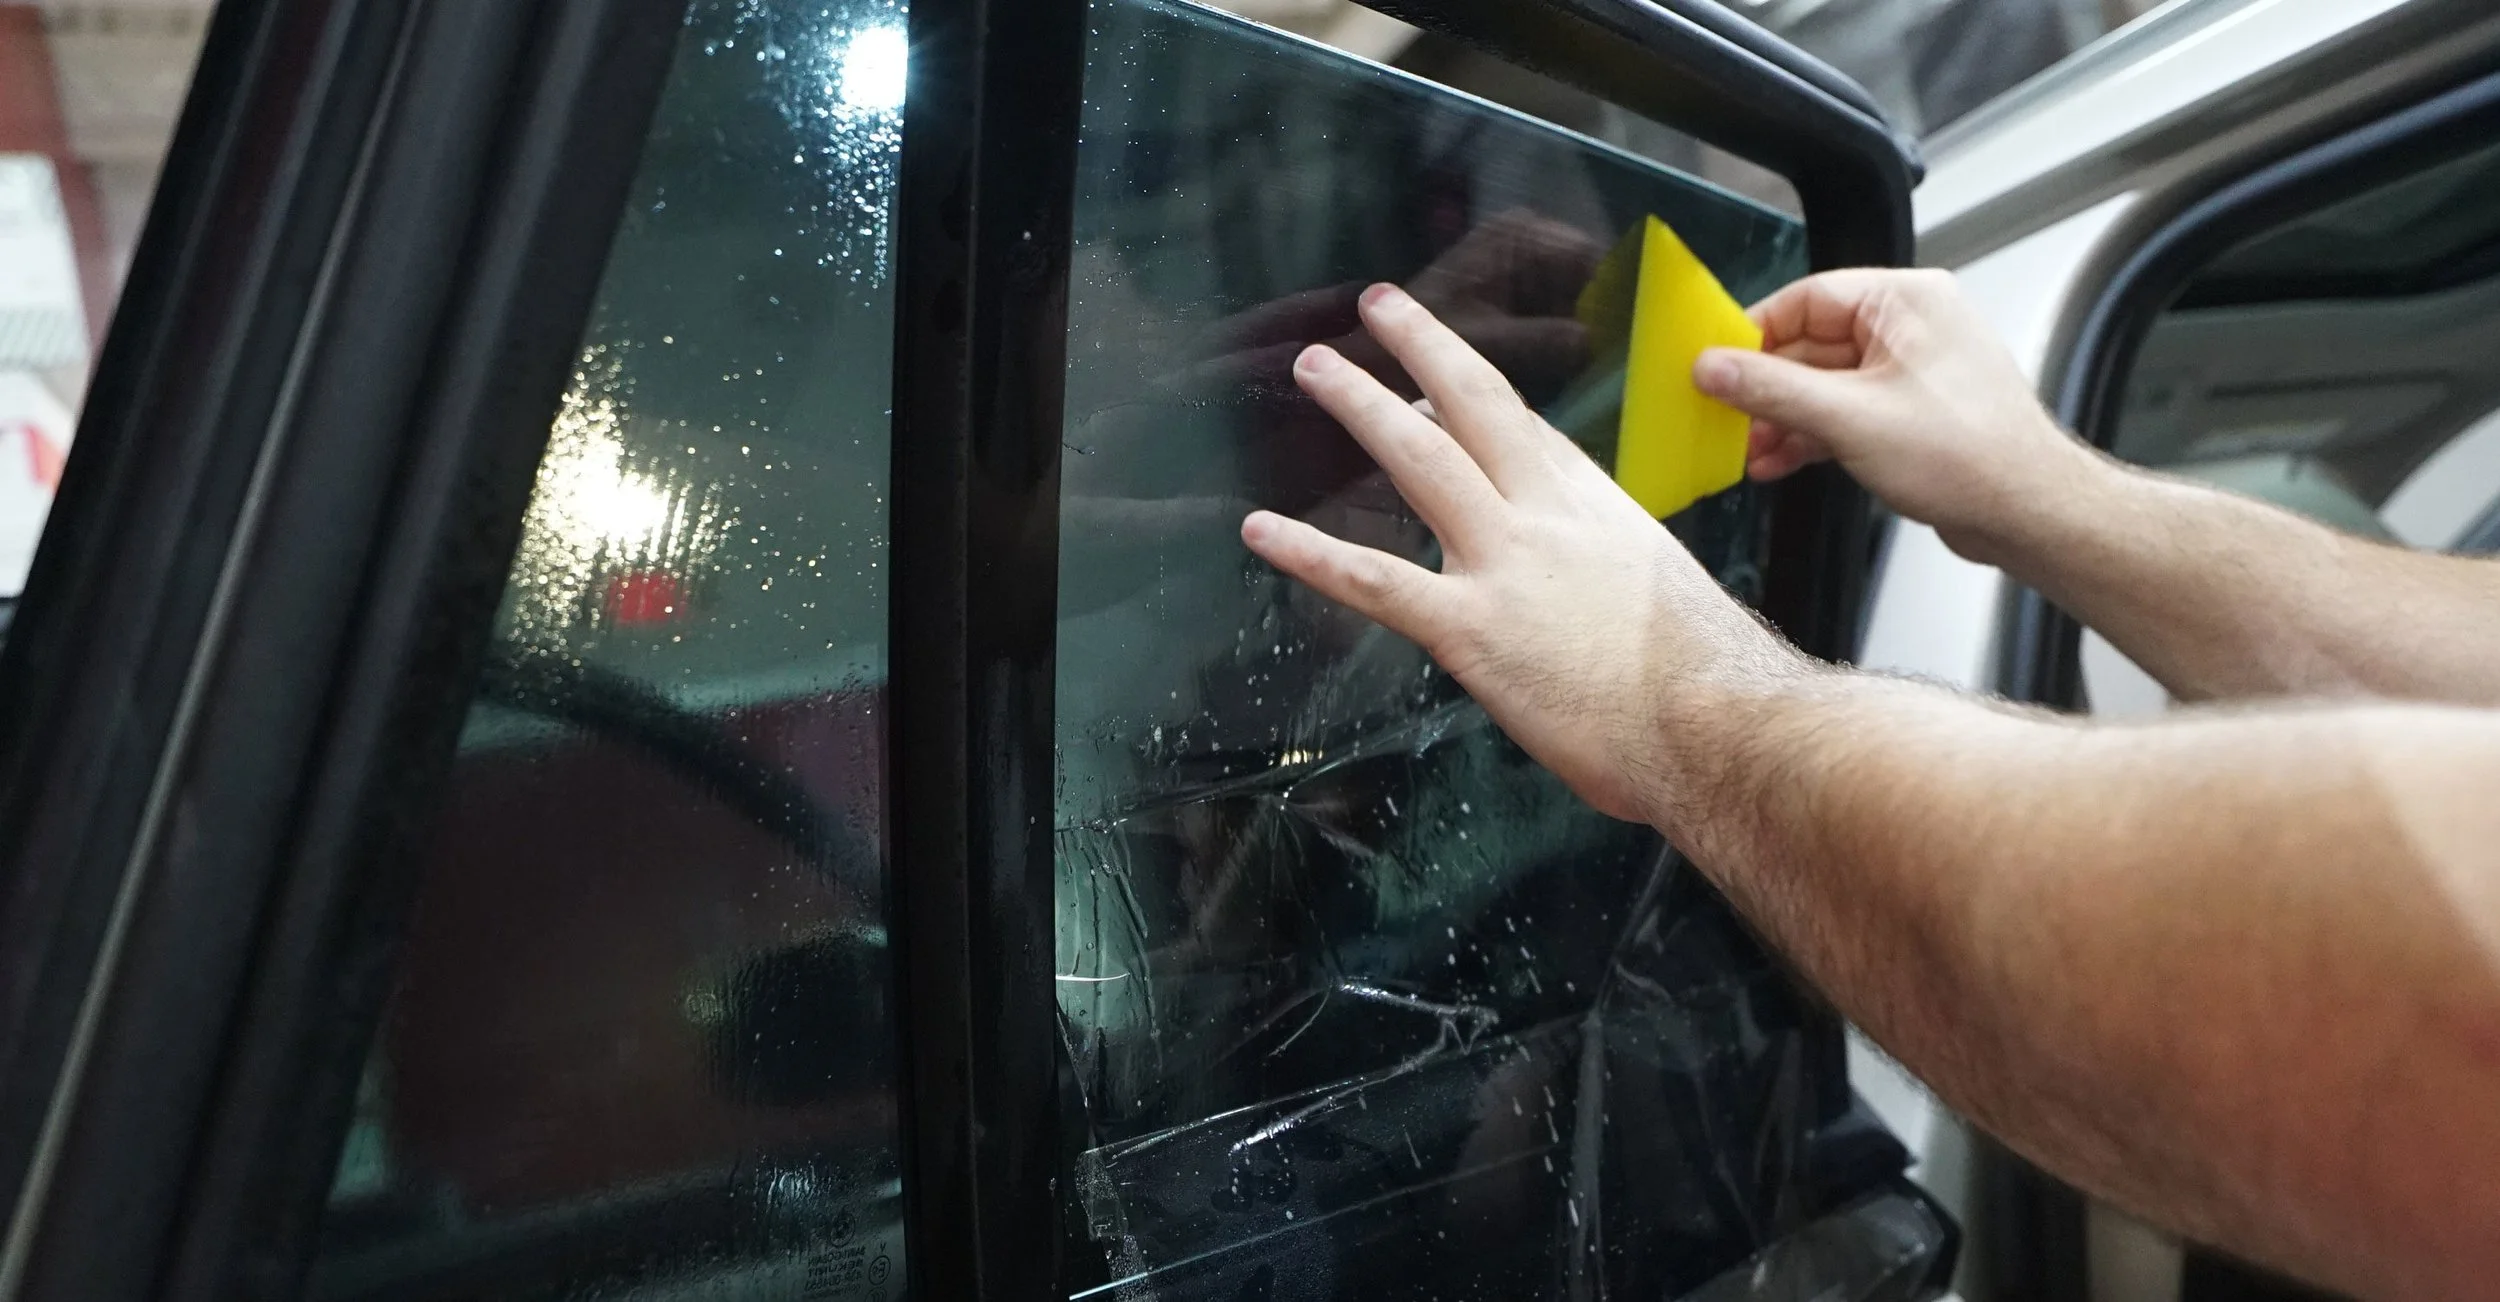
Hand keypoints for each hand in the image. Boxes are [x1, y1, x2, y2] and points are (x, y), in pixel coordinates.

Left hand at [1241, 284, 1811, 827]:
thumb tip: (1602, 604)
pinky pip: (1375, 581)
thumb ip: (1620, 584)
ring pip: (1421, 458)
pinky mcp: (1471, 629)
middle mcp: (1549, 517)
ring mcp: (1506, 563)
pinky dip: (1312, 553)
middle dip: (1422, 347)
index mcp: (1601, 510)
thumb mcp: (1671, 600)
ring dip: (1363, 404)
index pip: (1529, 434)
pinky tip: (1264, 532)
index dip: (1477, 398)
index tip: (1438, 381)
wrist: (1725, 724)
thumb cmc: (1715, 684)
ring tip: (1317, 369)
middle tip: (1377, 309)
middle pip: (1476, 404)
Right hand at [1692, 268, 2106, 563]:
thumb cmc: (1971, 455)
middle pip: (1810, 344)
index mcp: (1905, 302)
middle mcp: (1910, 327)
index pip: (1806, 299)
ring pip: (1823, 384)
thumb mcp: (1850, 418)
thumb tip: (1713, 368)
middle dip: (1764, 387)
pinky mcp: (1908, 413)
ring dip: (1782, 418)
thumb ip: (1772, 389)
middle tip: (1721, 415)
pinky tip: (1778, 461)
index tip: (1711, 363)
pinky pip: (1843, 412)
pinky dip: (1810, 435)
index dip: (1752, 332)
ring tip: (1747, 451)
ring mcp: (1909, 372)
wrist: (2027, 512)